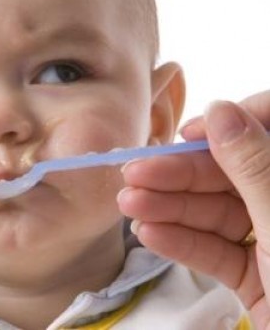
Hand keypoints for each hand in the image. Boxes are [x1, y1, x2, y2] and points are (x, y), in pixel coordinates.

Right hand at [118, 90, 269, 328]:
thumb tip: (220, 110)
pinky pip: (215, 250)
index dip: (228, 128)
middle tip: (131, 174)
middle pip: (228, 176)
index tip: (188, 136)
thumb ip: (255, 166)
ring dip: (169, 209)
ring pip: (215, 214)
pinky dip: (182, 243)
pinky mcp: (254, 274)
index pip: (267, 131)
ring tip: (128, 206)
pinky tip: (150, 234)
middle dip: (178, 177)